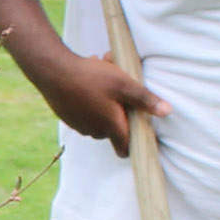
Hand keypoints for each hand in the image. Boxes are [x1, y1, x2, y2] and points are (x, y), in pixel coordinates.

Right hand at [18, 43, 170, 157]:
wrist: (52, 71)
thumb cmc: (90, 77)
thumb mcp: (123, 84)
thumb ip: (145, 100)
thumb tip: (167, 111)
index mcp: (111, 127)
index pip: (126, 149)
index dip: (136, 141)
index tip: (141, 127)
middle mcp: (95, 131)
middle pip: (114, 129)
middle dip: (120, 111)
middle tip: (120, 88)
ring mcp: (79, 126)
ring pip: (99, 118)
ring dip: (104, 104)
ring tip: (103, 79)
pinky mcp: (68, 117)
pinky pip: (85, 112)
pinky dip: (90, 100)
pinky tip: (88, 82)